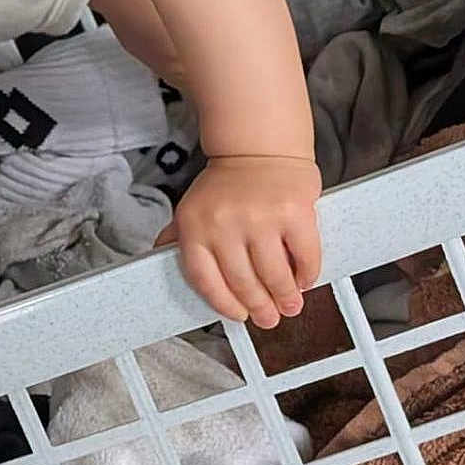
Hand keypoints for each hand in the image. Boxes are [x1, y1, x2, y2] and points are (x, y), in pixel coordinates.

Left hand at [155, 154, 321, 328]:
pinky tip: (304, 279)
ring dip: (285, 297)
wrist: (259, 146)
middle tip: (270, 317)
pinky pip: (305, 257)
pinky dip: (306, 275)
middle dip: (260, 307)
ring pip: (275, 276)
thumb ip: (179, 237)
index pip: (204, 279)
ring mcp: (261, 218)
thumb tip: (157, 261)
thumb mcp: (192, 208)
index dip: (223, 304)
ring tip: (290, 305)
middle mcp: (225, 223)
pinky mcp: (295, 213)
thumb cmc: (226, 184)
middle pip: (242, 282)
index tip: (238, 315)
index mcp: (195, 225)